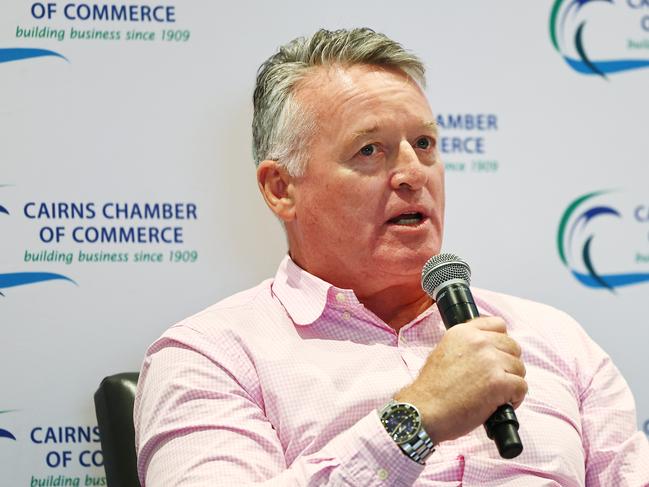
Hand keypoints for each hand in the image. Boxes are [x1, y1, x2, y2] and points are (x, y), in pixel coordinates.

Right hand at [394, 316, 526, 443]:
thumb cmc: (432, 388)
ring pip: (519, 368)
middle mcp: (478, 341)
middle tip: (495, 379)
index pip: (498, 324)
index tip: (496, 355)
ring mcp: (490, 361)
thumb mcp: (443, 352)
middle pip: (513, 347)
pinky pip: (521, 387)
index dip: (501, 342)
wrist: (424, 410)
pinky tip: (500, 404)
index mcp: (463, 332)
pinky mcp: (499, 382)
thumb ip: (466, 345)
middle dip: (508, 364)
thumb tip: (487, 350)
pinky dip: (515, 398)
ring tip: (495, 394)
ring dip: (512, 382)